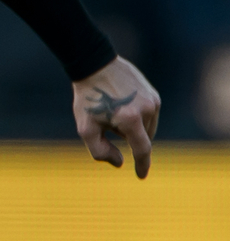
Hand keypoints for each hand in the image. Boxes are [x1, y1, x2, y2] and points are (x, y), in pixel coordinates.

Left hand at [73, 55, 159, 177]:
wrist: (95, 65)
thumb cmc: (88, 98)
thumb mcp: (86, 128)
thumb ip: (100, 151)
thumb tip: (121, 163)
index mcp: (131, 119)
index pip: (142, 149)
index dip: (141, 165)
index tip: (141, 175)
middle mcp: (147, 110)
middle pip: (142, 138)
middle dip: (127, 137)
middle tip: (107, 122)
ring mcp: (153, 100)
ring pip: (147, 127)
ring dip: (133, 127)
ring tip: (114, 110)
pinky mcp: (154, 94)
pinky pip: (149, 115)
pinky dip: (137, 117)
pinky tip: (121, 105)